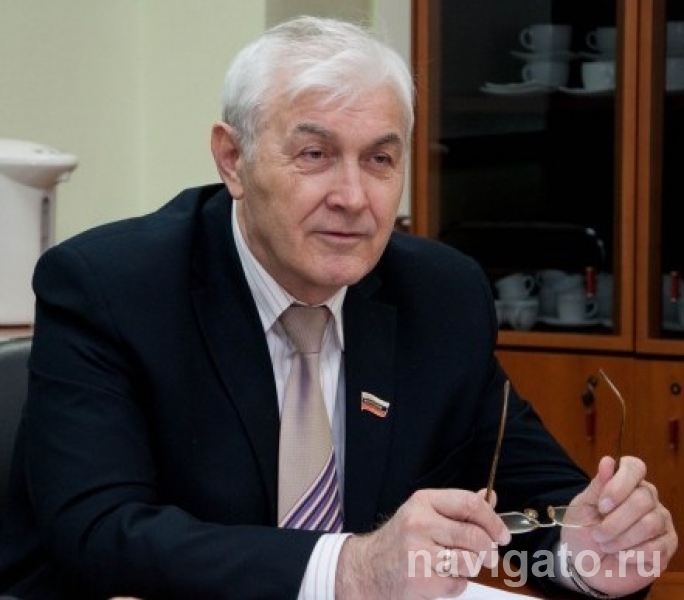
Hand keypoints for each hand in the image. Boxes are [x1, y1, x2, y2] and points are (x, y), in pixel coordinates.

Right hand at [335, 488, 510, 598]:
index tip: (502, 534)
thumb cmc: (400, 540)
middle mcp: (419, 522)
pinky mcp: (419, 579)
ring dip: (473, 568)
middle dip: (490, 550)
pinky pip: (457, 584)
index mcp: (424, 501)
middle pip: (474, 536)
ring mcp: (417, 551)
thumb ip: (458, 507)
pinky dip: (456, 584)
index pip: (469, 504)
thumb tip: (490, 496)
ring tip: (459, 565)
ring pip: (470, 562)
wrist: (367, 568)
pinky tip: (440, 577)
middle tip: (490, 556)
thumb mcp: (424, 513)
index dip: (493, 520)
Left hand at [560, 455, 677, 596]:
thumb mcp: (583, 507)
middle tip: (597, 533)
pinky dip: (632, 554)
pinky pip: (656, 548)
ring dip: (622, 538)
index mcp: (626, 483)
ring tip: (606, 545)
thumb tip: (608, 461)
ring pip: (650, 524)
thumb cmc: (584, 531)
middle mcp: (647, 498)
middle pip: (643, 499)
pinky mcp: (666, 546)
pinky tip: (621, 556)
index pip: (634, 467)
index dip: (619, 484)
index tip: (602, 505)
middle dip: (615, 521)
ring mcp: (660, 521)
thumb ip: (598, 486)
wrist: (586, 564)